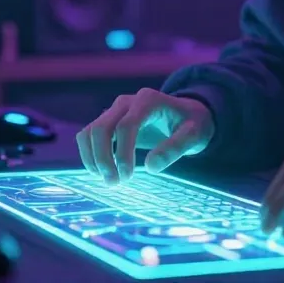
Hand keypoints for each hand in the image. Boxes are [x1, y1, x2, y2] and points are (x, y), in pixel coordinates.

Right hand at [77, 89, 214, 183]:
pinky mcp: (109, 121)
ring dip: (92, 158)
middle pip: (101, 128)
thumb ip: (176, 148)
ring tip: (107, 179)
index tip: (127, 178)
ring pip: (90, 132)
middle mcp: (127, 102)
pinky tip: (101, 171)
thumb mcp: (194, 136)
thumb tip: (150, 167)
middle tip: (113, 183)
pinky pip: (88, 135)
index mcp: (148, 100)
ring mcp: (115, 110)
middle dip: (102, 158)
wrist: (187, 114)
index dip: (123, 154)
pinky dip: (89, 154)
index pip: (126, 126)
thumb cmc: (192, 125)